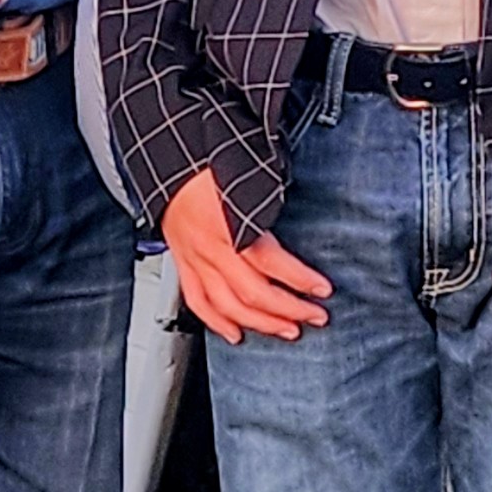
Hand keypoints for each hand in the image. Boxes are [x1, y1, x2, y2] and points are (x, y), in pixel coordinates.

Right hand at [160, 168, 331, 341]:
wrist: (169, 159)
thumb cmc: (209, 159)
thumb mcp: (250, 170)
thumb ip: (272, 193)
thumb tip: (300, 208)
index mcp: (229, 222)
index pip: (270, 262)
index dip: (300, 279)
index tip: (323, 288)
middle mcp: (211, 246)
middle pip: (252, 293)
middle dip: (289, 310)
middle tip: (315, 316)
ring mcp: (194, 258)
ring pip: (227, 305)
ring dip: (261, 323)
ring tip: (287, 330)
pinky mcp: (183, 262)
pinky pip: (198, 301)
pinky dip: (217, 322)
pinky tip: (236, 332)